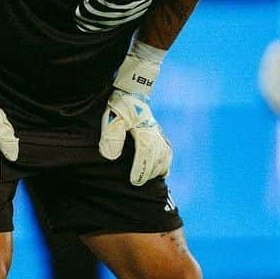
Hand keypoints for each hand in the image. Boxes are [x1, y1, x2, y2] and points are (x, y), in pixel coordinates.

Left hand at [99, 50, 170, 185]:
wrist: (132, 95)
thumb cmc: (120, 108)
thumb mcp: (111, 119)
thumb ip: (111, 137)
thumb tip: (112, 156)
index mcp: (143, 128)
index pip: (146, 151)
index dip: (141, 168)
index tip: (133, 181)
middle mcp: (155, 133)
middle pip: (157, 158)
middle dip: (148, 173)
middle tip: (136, 183)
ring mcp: (161, 135)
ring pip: (164, 158)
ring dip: (156, 170)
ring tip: (145, 179)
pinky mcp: (162, 138)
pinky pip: (167, 155)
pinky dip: (164, 166)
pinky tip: (158, 173)